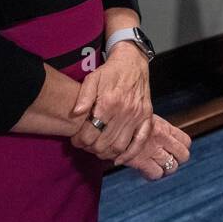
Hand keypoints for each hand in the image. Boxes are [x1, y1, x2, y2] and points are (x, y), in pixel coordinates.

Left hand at [70, 42, 152, 158]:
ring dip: (106, 153)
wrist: (133, 62)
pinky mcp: (146, 117)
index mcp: (108, 103)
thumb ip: (83, 96)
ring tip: (98, 150)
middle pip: (104, 143)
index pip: (90, 133)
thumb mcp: (92, 79)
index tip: (76, 140)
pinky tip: (120, 159)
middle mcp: (124, 112)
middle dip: (90, 148)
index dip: (79, 141)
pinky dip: (130, 154)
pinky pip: (140, 141)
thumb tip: (76, 113)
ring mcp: (137, 116)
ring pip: (120, 146)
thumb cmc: (110, 72)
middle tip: (85, 145)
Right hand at [117, 115, 192, 180]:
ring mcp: (153, 150)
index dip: (181, 148)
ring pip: (172, 167)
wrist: (108, 125)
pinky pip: (156, 174)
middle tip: (166, 159)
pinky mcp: (141, 160)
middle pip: (184, 156)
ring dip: (165, 169)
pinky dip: (152, 174)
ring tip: (155, 165)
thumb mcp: (145, 119)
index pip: (186, 141)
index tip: (172, 149)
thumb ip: (155, 128)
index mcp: (164, 127)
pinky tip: (145, 170)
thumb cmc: (125, 122)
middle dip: (177, 160)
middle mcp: (162, 138)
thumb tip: (160, 137)